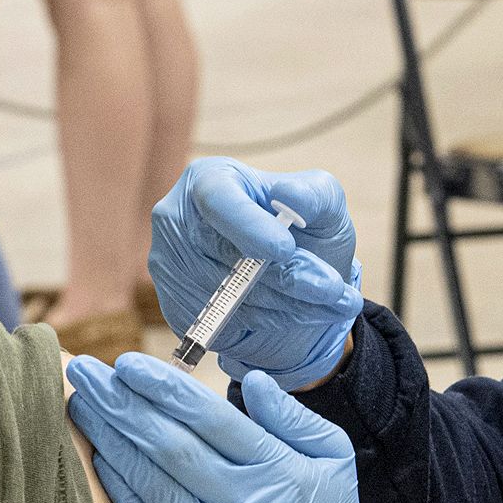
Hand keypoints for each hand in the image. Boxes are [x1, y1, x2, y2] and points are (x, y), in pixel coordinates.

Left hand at [65, 353, 400, 502]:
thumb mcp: (333, 460)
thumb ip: (293, 418)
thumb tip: (253, 380)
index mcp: (274, 468)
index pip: (208, 418)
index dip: (163, 388)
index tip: (127, 364)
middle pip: (170, 445)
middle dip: (122, 404)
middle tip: (85, 374)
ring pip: (152, 483)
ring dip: (111, 441)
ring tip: (82, 407)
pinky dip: (122, 493)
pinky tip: (99, 462)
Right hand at [148, 158, 361, 389]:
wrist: (293, 284)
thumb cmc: (303, 232)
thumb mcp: (324, 206)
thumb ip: (315, 194)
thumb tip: (290, 197)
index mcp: (210, 179)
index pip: (216, 198)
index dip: (248, 225)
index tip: (286, 250)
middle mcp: (178, 219)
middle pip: (222, 253)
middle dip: (283, 275)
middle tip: (331, 288)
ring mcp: (170, 265)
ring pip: (226, 293)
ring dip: (284, 304)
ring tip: (328, 302)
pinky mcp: (176, 305)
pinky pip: (218, 321)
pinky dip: (265, 323)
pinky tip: (294, 314)